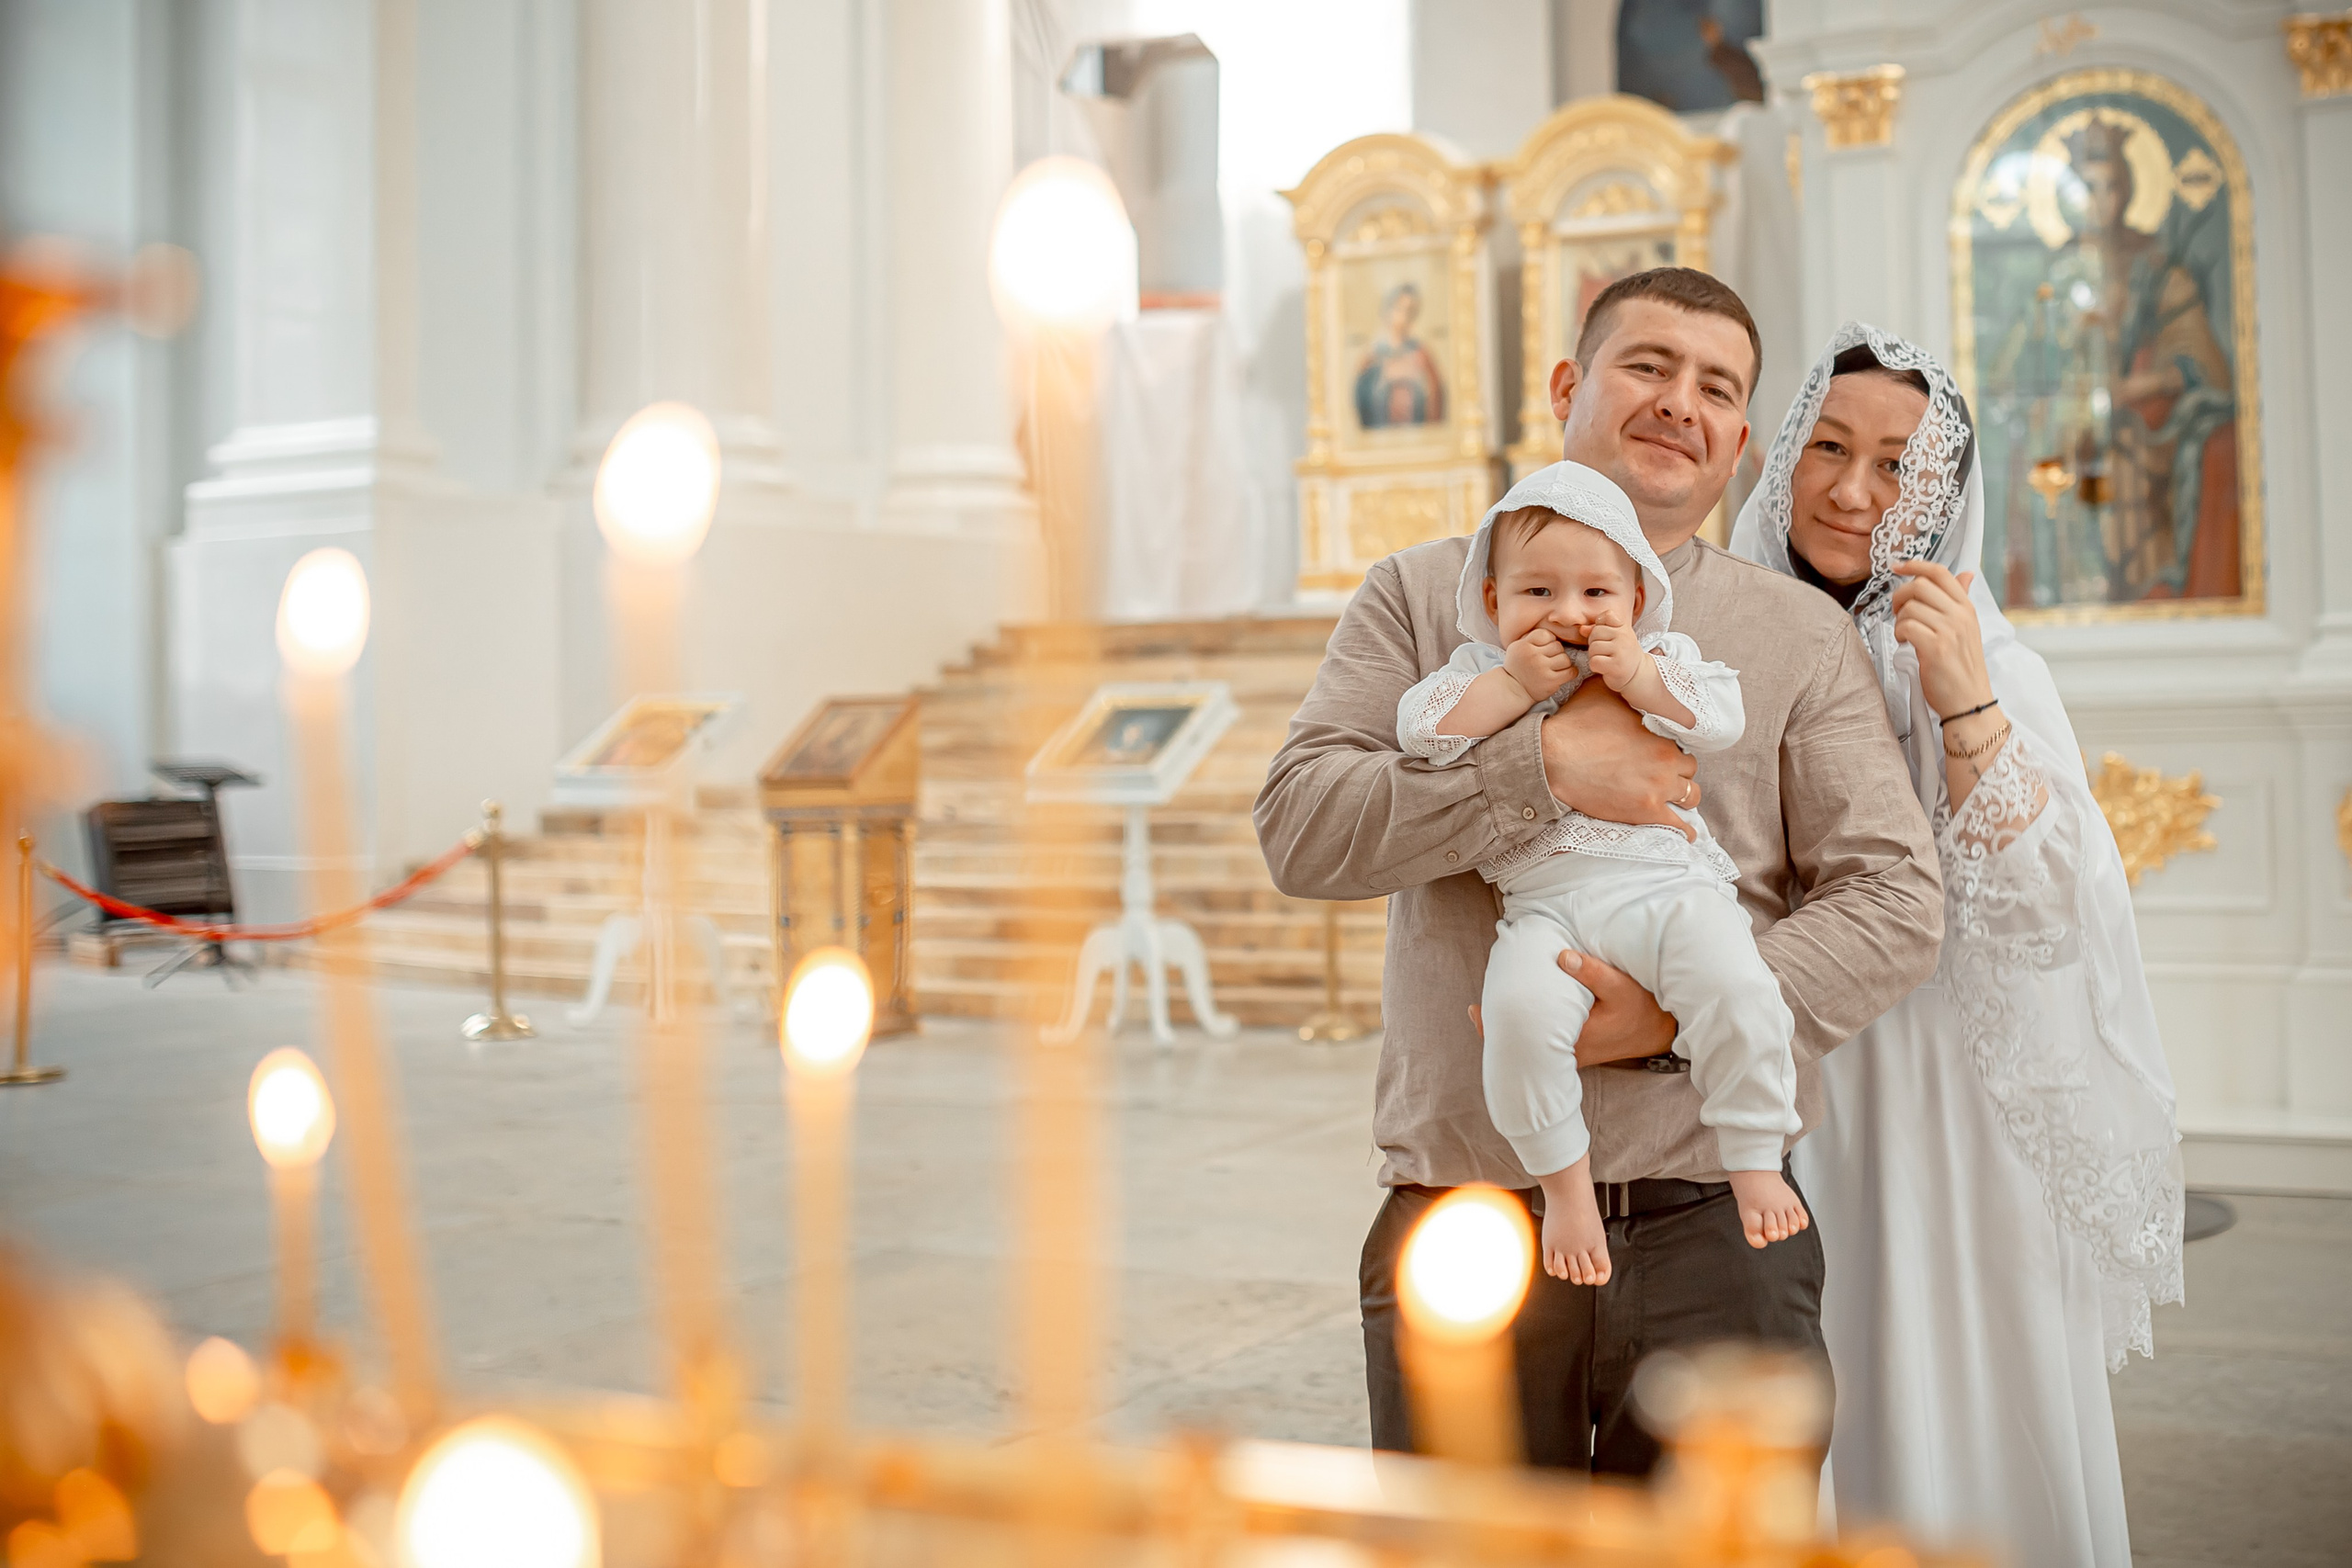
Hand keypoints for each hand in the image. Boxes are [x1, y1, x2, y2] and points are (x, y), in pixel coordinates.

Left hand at [1466, 945, 1675, 1065]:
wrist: (1659, 1032)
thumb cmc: (1640, 1009)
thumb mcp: (1622, 986)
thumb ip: (1593, 972)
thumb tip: (1562, 956)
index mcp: (1573, 1038)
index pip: (1525, 1038)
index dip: (1497, 1027)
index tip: (1476, 1010)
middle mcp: (1568, 1052)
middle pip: (1521, 1046)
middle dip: (1498, 1028)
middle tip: (1475, 1008)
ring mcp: (1571, 1054)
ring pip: (1531, 1047)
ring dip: (1513, 1029)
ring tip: (1490, 1008)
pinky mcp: (1575, 1050)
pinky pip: (1543, 1045)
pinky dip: (1528, 1031)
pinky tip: (1519, 1013)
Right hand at [1503, 624, 1575, 704]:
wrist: (1513, 691)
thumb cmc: (1517, 667)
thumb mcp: (1516, 647)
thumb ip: (1530, 637)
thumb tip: (1551, 624)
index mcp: (1523, 645)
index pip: (1546, 634)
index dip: (1549, 641)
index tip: (1544, 649)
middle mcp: (1532, 655)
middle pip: (1558, 646)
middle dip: (1556, 653)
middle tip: (1549, 660)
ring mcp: (1542, 668)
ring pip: (1565, 659)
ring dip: (1563, 663)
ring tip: (1555, 668)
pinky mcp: (1550, 681)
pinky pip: (1571, 672)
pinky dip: (1571, 672)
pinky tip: (1564, 673)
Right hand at [1539, 680, 1697, 839]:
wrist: (1554, 759)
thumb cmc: (1577, 724)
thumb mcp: (1604, 691)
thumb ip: (1628, 676)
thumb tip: (1654, 651)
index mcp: (1660, 733)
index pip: (1681, 743)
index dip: (1671, 747)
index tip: (1659, 752)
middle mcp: (1666, 760)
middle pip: (1688, 769)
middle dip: (1678, 770)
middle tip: (1660, 772)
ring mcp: (1658, 788)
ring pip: (1689, 795)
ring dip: (1682, 795)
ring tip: (1671, 797)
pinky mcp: (1646, 813)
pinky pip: (1679, 826)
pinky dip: (1684, 830)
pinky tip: (1685, 833)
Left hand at [1582, 610, 1648, 694]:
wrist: (1637, 674)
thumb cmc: (1622, 654)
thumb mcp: (1614, 638)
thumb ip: (1597, 630)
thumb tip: (1582, 629)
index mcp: (1624, 628)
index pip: (1606, 616)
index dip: (1600, 626)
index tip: (1607, 637)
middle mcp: (1624, 637)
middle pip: (1595, 633)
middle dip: (1594, 644)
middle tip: (1605, 652)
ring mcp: (1621, 651)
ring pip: (1593, 648)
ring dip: (1594, 656)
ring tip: (1605, 660)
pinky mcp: (1616, 666)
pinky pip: (1594, 661)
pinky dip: (1595, 667)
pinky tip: (1605, 668)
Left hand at [1890, 561, 1993, 719]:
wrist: (1969, 702)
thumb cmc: (1962, 667)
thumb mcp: (1967, 628)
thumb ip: (1960, 600)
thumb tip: (1966, 573)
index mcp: (1966, 607)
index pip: (1940, 573)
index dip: (1915, 565)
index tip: (1897, 567)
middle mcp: (1960, 615)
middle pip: (1919, 585)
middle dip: (1900, 597)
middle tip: (1899, 613)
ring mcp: (1949, 630)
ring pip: (1909, 607)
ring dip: (1899, 620)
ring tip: (1906, 634)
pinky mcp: (1935, 647)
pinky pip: (1906, 626)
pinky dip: (1899, 634)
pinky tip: (1906, 644)